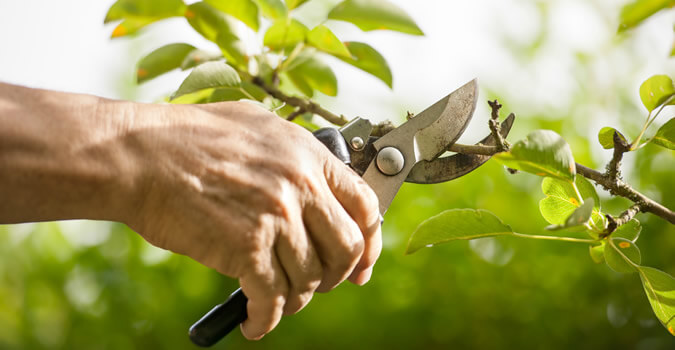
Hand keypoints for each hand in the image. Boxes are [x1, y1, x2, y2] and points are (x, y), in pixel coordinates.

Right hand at [125, 101, 381, 339]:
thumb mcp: (256, 125)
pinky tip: (255, 323)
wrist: (139, 155)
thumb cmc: (188, 137)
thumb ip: (293, 153)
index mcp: (308, 154)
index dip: (370, 242)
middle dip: (337, 276)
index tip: (362, 264)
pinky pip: (272, 298)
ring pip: (309, 278)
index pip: (365, 205)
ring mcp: (276, 217)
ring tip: (279, 301)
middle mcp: (300, 185)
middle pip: (347, 249)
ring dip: (297, 299)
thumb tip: (316, 180)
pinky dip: (266, 320)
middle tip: (321, 284)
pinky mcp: (246, 248)